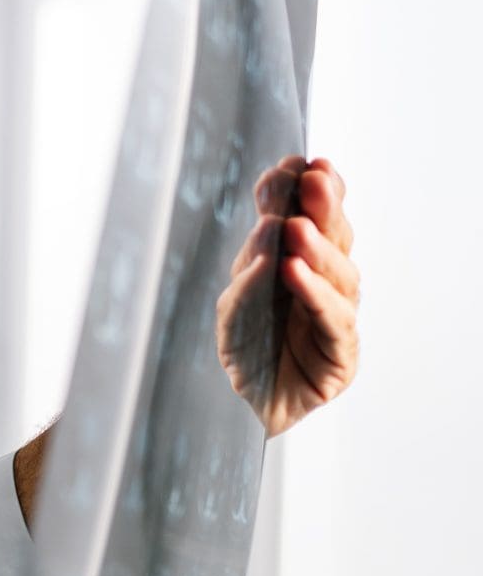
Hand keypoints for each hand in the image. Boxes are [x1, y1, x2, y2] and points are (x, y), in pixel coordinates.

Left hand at [217, 156, 360, 434]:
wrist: (233, 413)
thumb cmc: (240, 353)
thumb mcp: (233, 303)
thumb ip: (249, 267)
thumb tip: (268, 227)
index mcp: (299, 265)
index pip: (311, 220)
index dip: (309, 191)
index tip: (299, 162)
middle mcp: (324, 286)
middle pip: (334, 239)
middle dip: (324, 206)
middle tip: (313, 178)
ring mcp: (336, 318)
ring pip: (339, 275)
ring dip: (318, 248)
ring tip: (297, 227)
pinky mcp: (341, 356)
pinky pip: (333, 319)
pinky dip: (314, 294)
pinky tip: (296, 272)